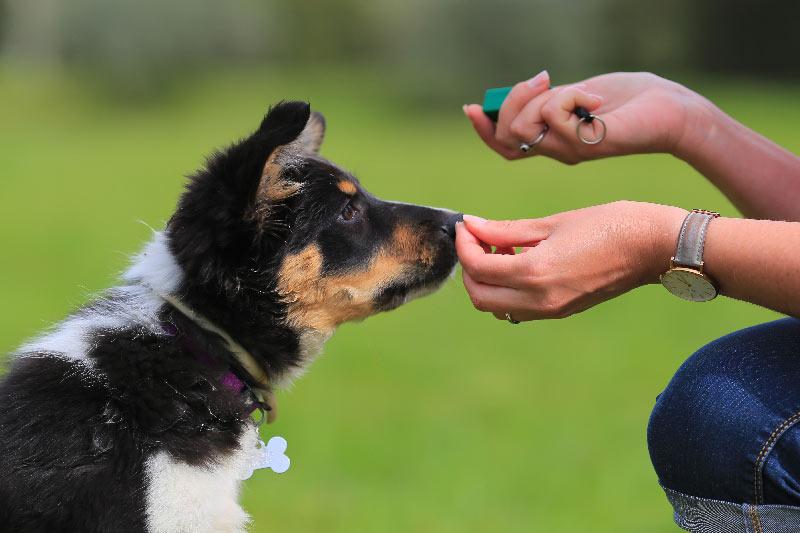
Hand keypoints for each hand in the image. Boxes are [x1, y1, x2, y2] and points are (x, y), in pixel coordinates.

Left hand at [455, 201, 686, 320]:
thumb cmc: (609, 224)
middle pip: (479, 296)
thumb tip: (472, 226)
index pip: (477, 268)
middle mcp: (539, 300)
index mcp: (535, 273)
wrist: (654, 247)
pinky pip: (517, 308)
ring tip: (501, 248)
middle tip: (478, 238)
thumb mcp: (553, 223)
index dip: (464, 245)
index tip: (466, 225)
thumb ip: (507, 229)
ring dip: (487, 280)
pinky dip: (506, 289)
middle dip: (470, 267)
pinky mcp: (560, 311)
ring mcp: (551, 310)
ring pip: (495, 306)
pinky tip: (519, 261)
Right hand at [463, 72, 705, 163]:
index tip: (472, 107)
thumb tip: (522, 92)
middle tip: (544, 80)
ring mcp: (569, 150)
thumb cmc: (628, 101)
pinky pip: (555, 114)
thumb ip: (548, 99)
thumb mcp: (577, 95)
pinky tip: (597, 101)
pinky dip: (573, 95)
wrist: (669, 110)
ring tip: (577, 92)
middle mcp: (556, 151)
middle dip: (514, 100)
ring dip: (543, 99)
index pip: (504, 146)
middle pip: (507, 134)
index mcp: (551, 140)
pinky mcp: (584, 144)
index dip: (484, 130)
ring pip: (524, 126)